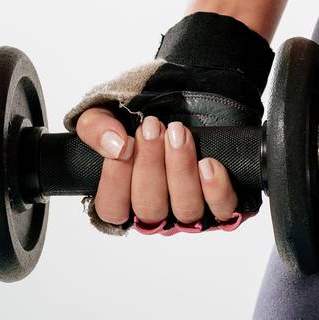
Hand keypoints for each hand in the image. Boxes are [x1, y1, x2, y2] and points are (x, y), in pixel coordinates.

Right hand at [74, 108, 240, 229]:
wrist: (189, 106)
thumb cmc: (145, 122)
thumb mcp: (107, 117)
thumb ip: (96, 129)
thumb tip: (114, 145)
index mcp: (126, 201)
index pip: (112, 209)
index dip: (116, 180)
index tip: (125, 144)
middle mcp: (158, 213)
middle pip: (149, 208)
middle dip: (150, 165)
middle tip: (153, 127)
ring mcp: (190, 212)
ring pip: (185, 209)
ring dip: (180, 170)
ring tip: (179, 134)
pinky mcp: (222, 204)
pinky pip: (222, 208)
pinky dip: (215, 189)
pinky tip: (208, 164)